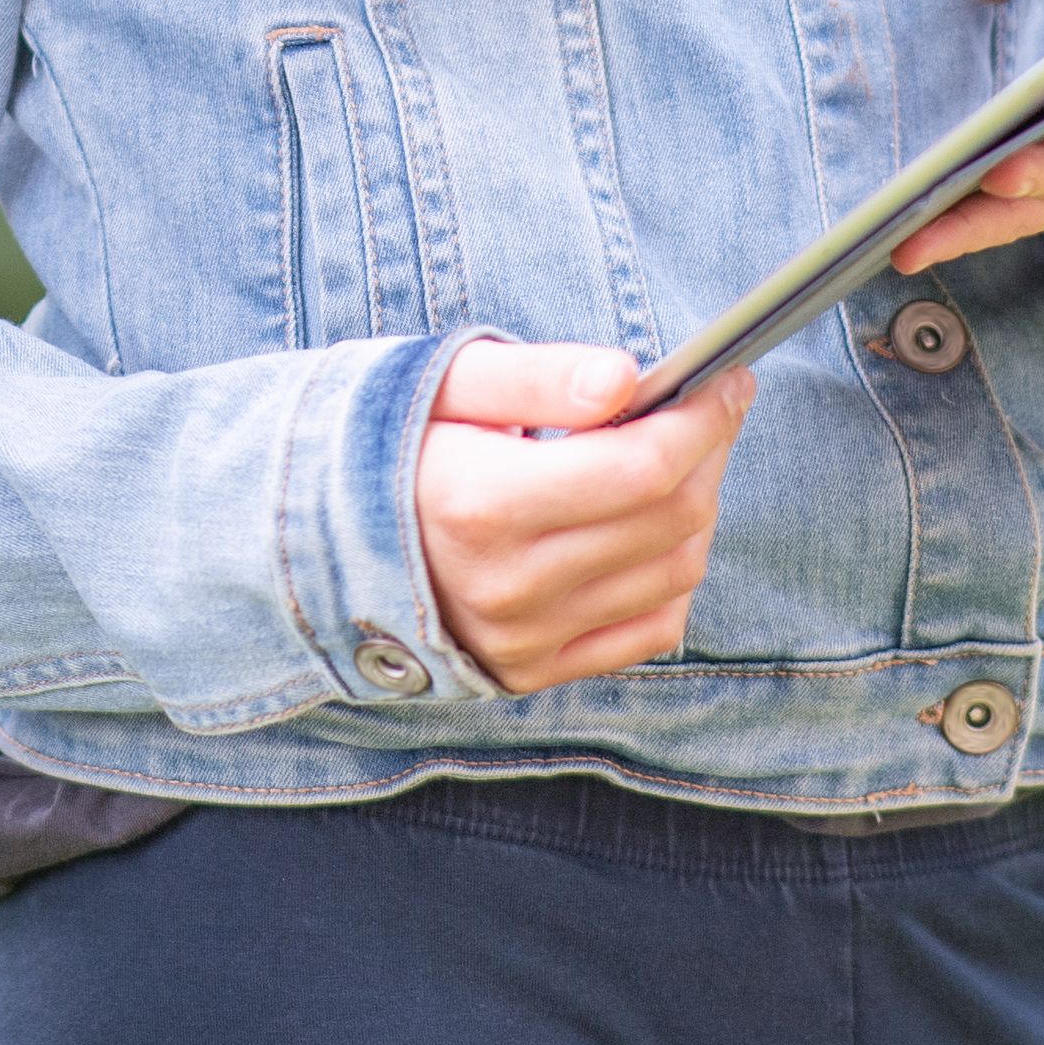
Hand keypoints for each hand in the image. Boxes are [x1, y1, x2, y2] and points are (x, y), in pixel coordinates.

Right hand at [412, 344, 755, 693]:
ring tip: (678, 460)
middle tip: (709, 408)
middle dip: (710, 453)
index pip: (641, 467)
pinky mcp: (531, 669)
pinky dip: (673, 576)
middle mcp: (506, 583)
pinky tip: (652, 531)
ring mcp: (522, 637)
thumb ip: (538, 375)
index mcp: (482, 501)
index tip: (726, 380)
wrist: (318, 539)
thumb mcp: (447, 382)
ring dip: (698, 509)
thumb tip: (626, 377)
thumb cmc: (389, 442)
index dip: (704, 420)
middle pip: (670, 520)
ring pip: (673, 574)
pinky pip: (649, 630)